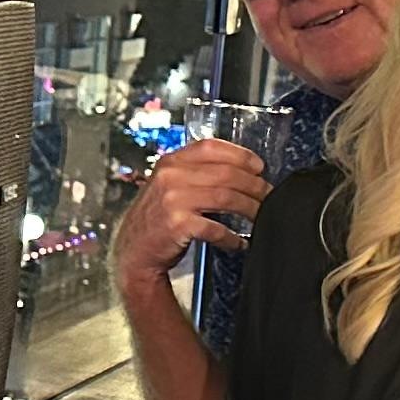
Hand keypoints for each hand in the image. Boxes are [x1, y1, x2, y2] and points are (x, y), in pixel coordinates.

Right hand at [116, 140, 269, 286]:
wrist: (132, 252)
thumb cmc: (154, 221)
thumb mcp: (166, 186)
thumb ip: (192, 174)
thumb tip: (237, 172)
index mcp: (170, 162)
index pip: (211, 147)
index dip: (239, 155)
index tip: (258, 166)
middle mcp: (171, 177)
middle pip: (226, 173)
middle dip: (254, 184)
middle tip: (267, 194)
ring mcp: (173, 200)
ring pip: (226, 197)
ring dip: (249, 208)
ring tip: (260, 215)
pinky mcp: (178, 224)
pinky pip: (216, 228)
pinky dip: (232, 237)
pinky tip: (239, 242)